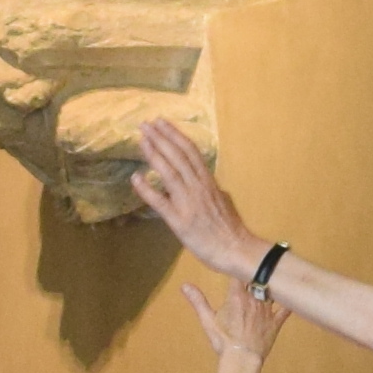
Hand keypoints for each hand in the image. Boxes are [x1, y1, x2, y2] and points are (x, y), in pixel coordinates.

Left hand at [128, 121, 263, 277]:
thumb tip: (204, 182)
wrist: (237, 250)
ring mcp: (188, 202)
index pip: (190, 152)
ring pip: (170, 172)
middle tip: (145, 123)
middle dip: (161, 138)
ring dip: (154, 154)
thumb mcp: (222, 201)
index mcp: (208, 181)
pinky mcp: (179, 220)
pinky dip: (146, 189)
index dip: (175, 135)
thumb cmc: (231, 229)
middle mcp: (198, 187)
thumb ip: (211, 189)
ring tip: (141, 139)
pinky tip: (135, 178)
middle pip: (178, 156)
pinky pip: (160, 202)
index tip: (162, 123)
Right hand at [183, 264, 289, 366]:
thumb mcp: (208, 320)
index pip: (239, 274)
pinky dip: (289, 302)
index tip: (242, 258)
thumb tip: (185, 285)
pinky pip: (285, 309)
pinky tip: (294, 295)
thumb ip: (198, 301)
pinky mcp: (276, 322)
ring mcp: (267, 310)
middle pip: (258, 279)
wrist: (241, 359)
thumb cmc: (223, 340)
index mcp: (237, 296)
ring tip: (277, 272)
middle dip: (258, 271)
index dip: (241, 265)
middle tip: (260, 262)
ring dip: (272, 282)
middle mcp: (254, 299)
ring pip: (272, 290)